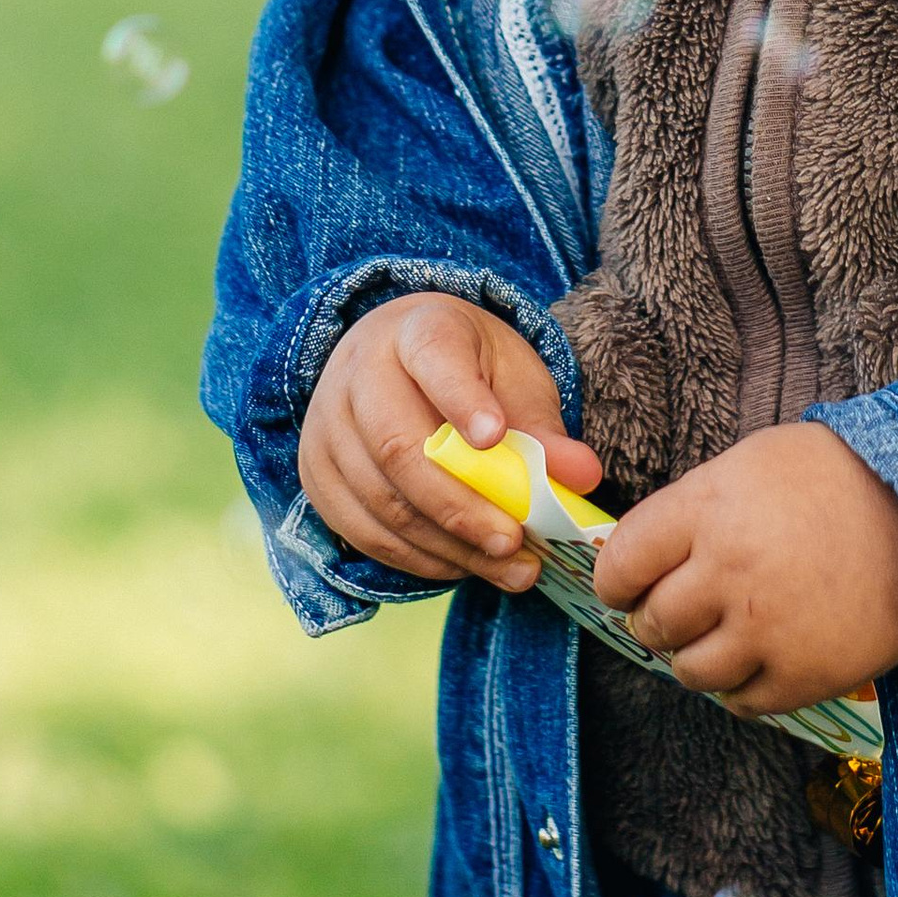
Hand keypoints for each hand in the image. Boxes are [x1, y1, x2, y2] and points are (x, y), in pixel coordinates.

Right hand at [299, 291, 602, 591]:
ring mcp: (327, 424)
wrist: (397, 361)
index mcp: (417, 330)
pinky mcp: (315, 473)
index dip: (462, 401)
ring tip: (506, 566)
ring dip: (447, 546)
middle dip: (461, 506)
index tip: (495, 438)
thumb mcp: (514, 379)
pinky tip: (461, 564)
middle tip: (514, 541)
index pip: (435, 358)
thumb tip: (581, 476)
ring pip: (381, 499)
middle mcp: (358, 372)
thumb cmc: (468, 371)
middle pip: (399, 446)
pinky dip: (416, 557)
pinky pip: (362, 530)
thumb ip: (544, 428)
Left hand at [590, 423, 897, 717]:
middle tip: (674, 614)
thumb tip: (640, 557)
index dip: (616, 581)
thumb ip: (693, 510)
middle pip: (653, 623)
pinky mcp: (805, 674)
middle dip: (655, 621)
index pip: (622, 563)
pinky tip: (759, 658)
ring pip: (690, 671)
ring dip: (695, 658)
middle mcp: (729, 571)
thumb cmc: (837, 479)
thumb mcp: (751, 465)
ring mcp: (767, 629)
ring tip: (720, 638)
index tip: (625, 587)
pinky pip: (743, 703)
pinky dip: (741, 688)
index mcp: (709, 508)